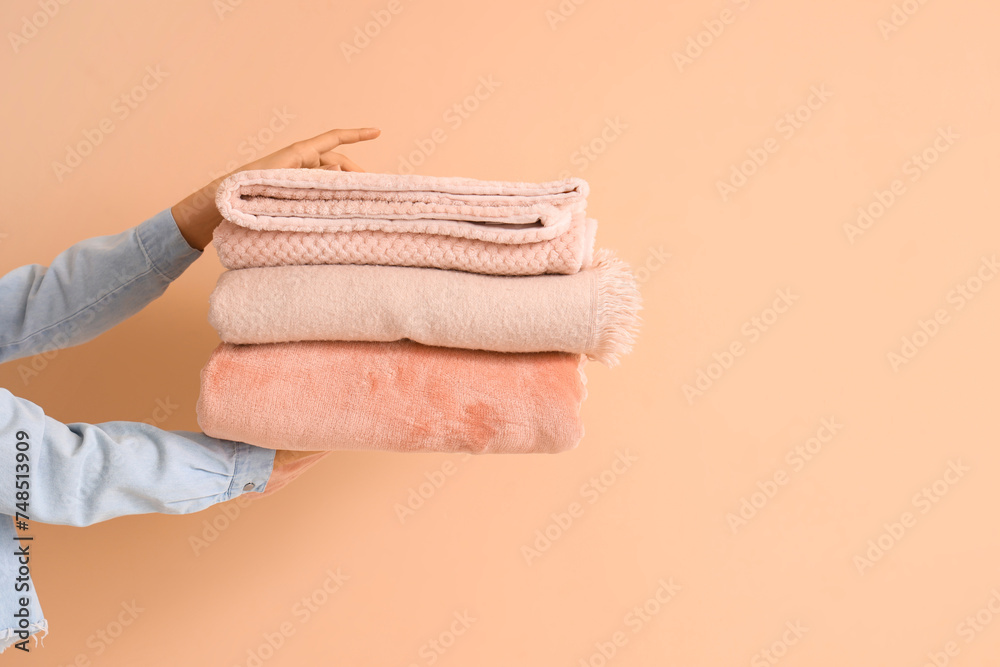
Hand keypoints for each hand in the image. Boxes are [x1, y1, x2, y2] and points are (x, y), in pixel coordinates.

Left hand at [170, 127, 380, 250]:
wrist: (214, 208)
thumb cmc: (240, 191)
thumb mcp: (279, 181)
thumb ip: (311, 175)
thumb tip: (337, 168)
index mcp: (296, 154)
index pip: (333, 139)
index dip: (357, 135)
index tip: (378, 132)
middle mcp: (298, 163)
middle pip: (336, 162)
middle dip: (355, 173)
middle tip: (372, 190)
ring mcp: (294, 178)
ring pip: (328, 179)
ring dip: (342, 189)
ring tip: (357, 204)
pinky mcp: (289, 193)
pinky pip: (317, 191)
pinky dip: (329, 198)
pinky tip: (336, 211)